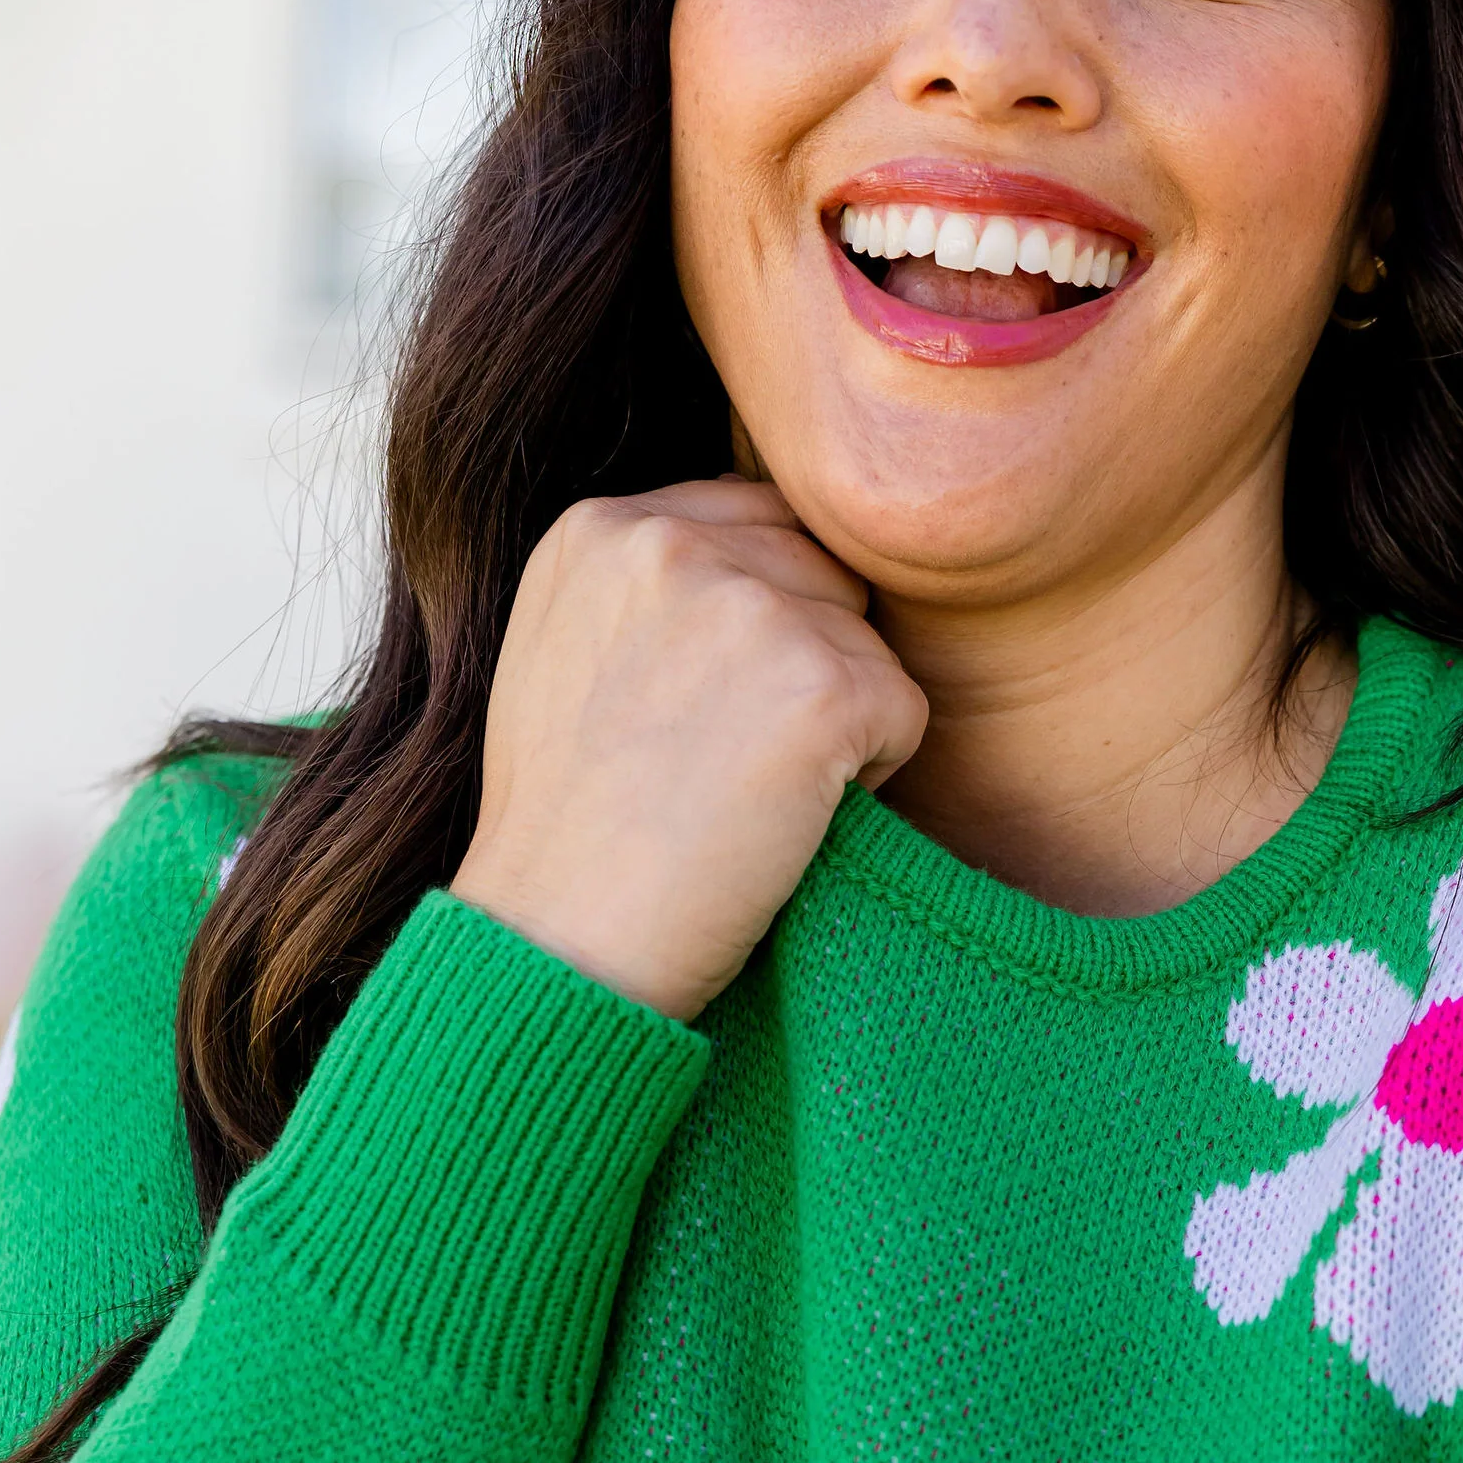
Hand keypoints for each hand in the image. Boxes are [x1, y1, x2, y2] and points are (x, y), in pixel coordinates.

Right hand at [451, 475, 927, 1019]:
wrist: (558, 942)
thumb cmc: (566, 826)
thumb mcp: (565, 651)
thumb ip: (652, 584)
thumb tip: (774, 551)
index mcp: (601, 528)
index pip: (756, 520)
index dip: (762, 617)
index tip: (709, 705)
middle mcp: (672, 544)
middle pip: (820, 571)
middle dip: (804, 659)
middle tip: (724, 760)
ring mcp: (752, 610)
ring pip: (866, 638)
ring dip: (837, 718)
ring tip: (744, 792)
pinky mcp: (824, 686)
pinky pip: (905, 711)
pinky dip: (870, 775)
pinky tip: (783, 820)